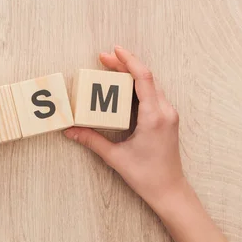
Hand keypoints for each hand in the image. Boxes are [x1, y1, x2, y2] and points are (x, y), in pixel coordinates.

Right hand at [65, 46, 185, 210]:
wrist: (170, 190)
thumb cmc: (147, 176)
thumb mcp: (115, 157)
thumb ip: (92, 140)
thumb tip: (71, 130)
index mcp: (154, 117)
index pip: (143, 79)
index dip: (129, 61)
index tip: (114, 50)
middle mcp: (165, 112)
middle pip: (146, 78)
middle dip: (125, 66)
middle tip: (103, 59)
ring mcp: (168, 115)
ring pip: (150, 85)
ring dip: (131, 75)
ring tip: (110, 70)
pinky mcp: (166, 120)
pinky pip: (152, 96)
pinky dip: (137, 87)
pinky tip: (122, 89)